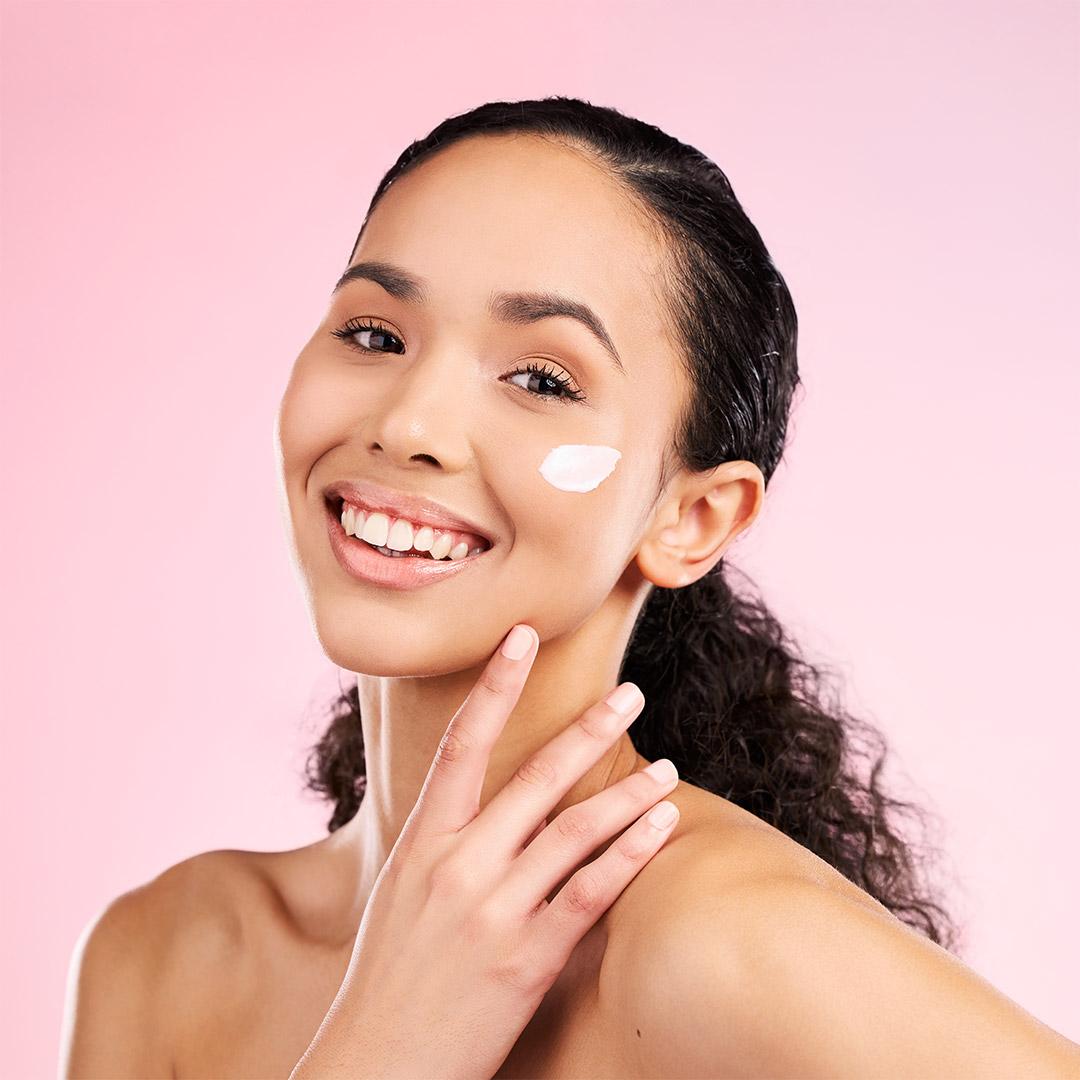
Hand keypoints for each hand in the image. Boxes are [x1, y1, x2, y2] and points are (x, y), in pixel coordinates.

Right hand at [289, 622, 679, 1079]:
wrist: (376, 1068)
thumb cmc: (390, 978)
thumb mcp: (402, 894)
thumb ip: (443, 841)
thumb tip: (477, 797)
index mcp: (422, 841)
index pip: (461, 742)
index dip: (496, 683)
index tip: (522, 636)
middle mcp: (458, 865)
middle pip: (534, 777)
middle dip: (587, 728)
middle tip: (632, 692)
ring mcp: (494, 911)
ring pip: (574, 830)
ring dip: (628, 794)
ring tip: (668, 771)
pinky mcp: (527, 959)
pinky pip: (589, 893)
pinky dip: (629, 854)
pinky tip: (660, 827)